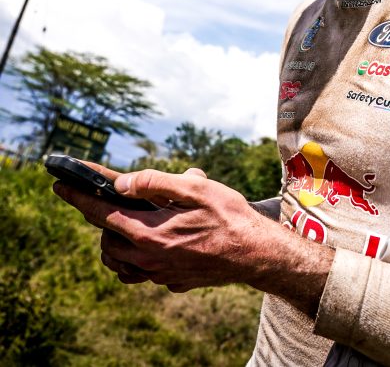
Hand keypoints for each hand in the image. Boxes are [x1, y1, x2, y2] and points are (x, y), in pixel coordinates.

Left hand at [53, 164, 334, 313]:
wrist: (255, 253)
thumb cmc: (230, 216)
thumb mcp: (197, 188)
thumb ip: (158, 183)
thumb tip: (124, 183)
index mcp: (151, 234)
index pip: (103, 213)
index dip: (79, 197)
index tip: (61, 184)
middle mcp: (150, 259)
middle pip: (107, 239)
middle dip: (100, 218)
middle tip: (109, 199)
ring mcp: (160, 274)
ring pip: (119, 261)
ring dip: (114, 240)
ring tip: (127, 221)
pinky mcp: (172, 281)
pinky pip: (140, 272)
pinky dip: (133, 258)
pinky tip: (150, 243)